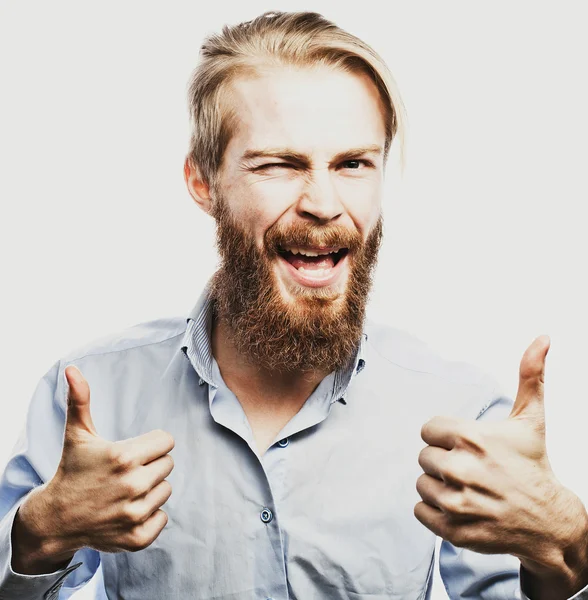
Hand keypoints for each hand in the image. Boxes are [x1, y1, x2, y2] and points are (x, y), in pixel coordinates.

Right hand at [20, 365, 174, 560]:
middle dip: (150, 465)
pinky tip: (127, 511)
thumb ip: (81, 400)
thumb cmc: (72, 470)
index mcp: (123, 456)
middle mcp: (132, 485)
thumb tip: (72, 369)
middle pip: (168, 465)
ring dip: (150, 490)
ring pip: (166, 490)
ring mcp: (135, 513)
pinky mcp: (137, 537)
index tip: (132, 452)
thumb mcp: (78, 434)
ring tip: (124, 491)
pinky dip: (149, 515)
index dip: (151, 444)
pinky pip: (163, 517)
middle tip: (125, 472)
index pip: (167, 441)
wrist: (56, 519)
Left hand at [414, 336, 587, 594]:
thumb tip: (543, 338)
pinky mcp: (452, 530)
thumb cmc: (533, 466)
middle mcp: (462, 470)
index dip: (446, 437)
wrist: (549, 522)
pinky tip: (462, 507)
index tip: (467, 446)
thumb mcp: (530, 419)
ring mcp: (457, 503)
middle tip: (471, 469)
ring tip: (468, 489)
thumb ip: (529, 376)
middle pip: (424, 456)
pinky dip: (435, 510)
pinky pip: (420, 511)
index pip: (427, 430)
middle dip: (443, 461)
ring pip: (421, 483)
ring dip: (439, 485)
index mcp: (472, 438)